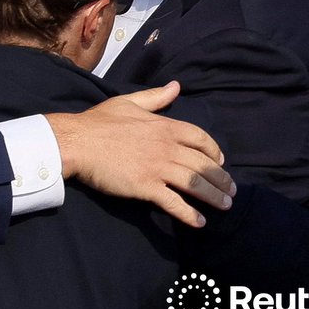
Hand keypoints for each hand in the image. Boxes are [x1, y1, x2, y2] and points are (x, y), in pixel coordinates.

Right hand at [45, 81, 234, 227]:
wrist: (76, 142)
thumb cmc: (98, 122)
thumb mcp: (128, 102)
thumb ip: (155, 96)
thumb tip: (176, 86)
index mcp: (164, 126)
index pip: (200, 138)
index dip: (214, 151)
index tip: (220, 161)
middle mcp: (167, 147)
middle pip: (204, 165)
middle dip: (221, 179)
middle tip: (231, 191)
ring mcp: (158, 168)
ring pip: (195, 184)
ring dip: (214, 197)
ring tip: (225, 206)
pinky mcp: (146, 187)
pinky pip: (174, 203)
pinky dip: (190, 214)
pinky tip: (200, 222)